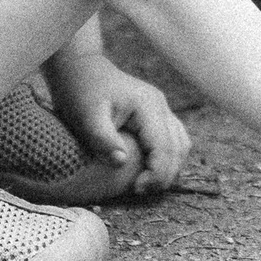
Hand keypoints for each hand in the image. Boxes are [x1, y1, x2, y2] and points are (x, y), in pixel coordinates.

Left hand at [42, 53, 190, 194]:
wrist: (79, 69)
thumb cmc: (80, 92)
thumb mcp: (86, 117)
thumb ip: (103, 139)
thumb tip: (121, 162)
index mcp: (148, 106)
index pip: (164, 147)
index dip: (156, 173)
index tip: (136, 189)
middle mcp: (160, 106)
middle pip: (178, 148)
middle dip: (164, 175)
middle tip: (140, 191)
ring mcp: (161, 109)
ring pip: (181, 144)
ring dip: (169, 167)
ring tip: (146, 184)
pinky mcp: (155, 114)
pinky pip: (173, 139)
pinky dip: (167, 158)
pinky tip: (149, 170)